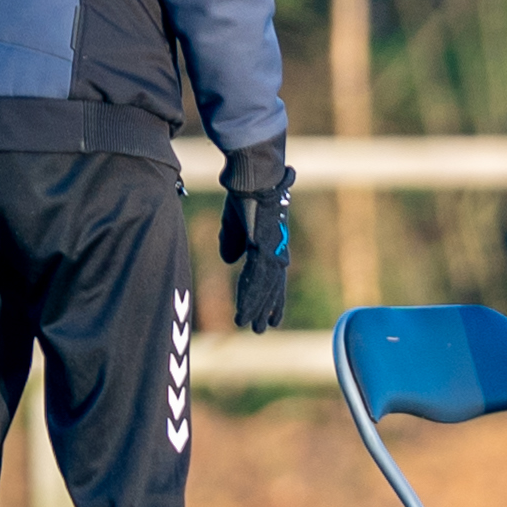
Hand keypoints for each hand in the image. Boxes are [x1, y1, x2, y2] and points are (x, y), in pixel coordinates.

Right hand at [220, 167, 292, 334]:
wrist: (254, 177)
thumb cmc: (244, 194)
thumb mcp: (235, 223)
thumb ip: (233, 242)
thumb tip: (230, 260)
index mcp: (272, 244)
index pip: (274, 277)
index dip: (273, 297)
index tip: (272, 315)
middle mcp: (276, 250)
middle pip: (273, 286)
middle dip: (266, 309)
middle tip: (261, 330)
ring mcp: (272, 250)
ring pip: (266, 288)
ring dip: (257, 309)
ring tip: (252, 328)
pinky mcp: (264, 248)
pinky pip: (257, 279)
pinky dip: (251, 297)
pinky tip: (246, 311)